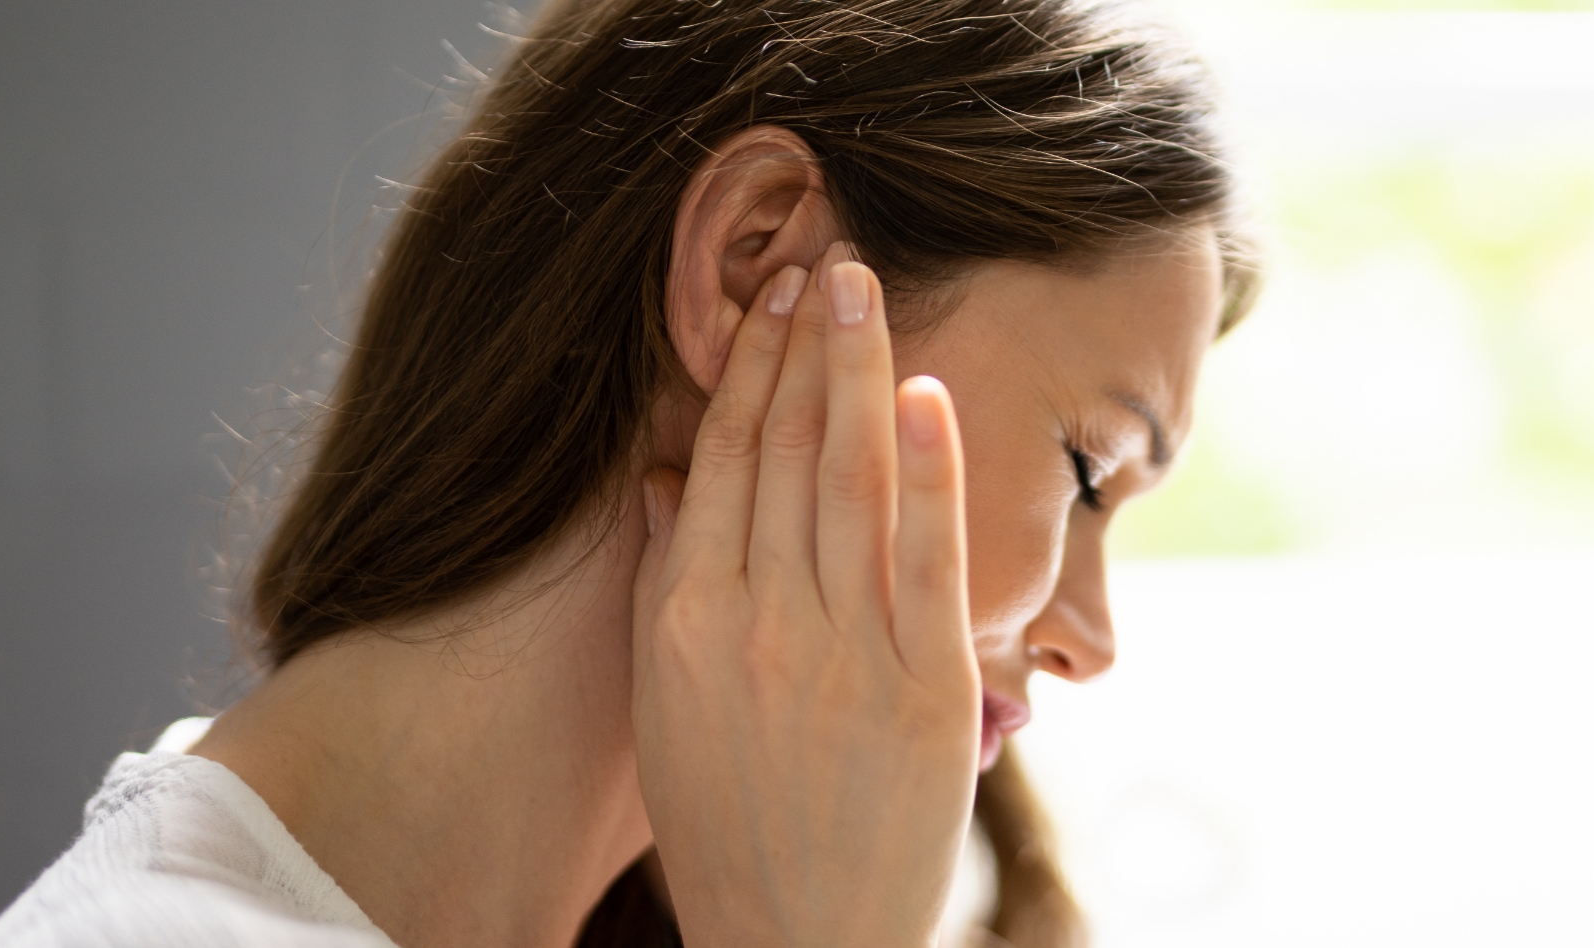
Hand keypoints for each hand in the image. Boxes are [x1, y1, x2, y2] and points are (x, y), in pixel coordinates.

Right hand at [633, 241, 980, 947]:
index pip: (719, 465)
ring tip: (867, 288)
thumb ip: (667, 585)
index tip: (767, 304)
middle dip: (805, 347)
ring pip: (849, 482)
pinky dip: (928, 471)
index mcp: (687, 623)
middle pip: (781, 454)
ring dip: (858, 374)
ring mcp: (846, 654)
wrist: (802, 943)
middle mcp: (760, 625)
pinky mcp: (929, 690)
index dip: (745, 374)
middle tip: (828, 259)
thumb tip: (666, 478)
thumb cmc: (727, 823)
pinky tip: (926, 396)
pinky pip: (925, 558)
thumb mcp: (664, 703)